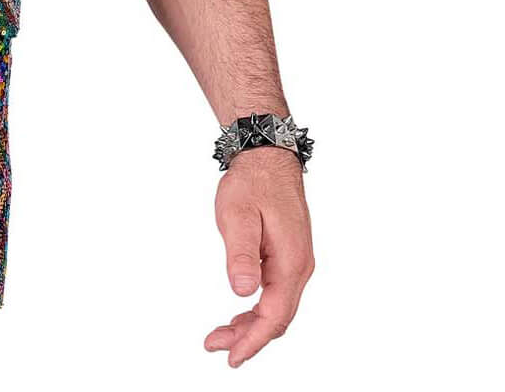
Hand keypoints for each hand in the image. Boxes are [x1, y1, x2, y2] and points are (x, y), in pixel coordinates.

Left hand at [205, 147, 314, 366]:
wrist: (268, 158)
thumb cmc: (253, 183)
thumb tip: (242, 292)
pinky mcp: (287, 256)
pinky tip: (240, 313)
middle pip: (277, 318)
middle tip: (216, 347)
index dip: (253, 341)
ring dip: (251, 325)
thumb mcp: (238, 214)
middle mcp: (299, 268)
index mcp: (290, 262)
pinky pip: (276, 293)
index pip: (274, 316)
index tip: (231, 357)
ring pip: (277, 307)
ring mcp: (295, 262)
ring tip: (222, 336)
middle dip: (248, 338)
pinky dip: (258, 309)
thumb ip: (241, 254)